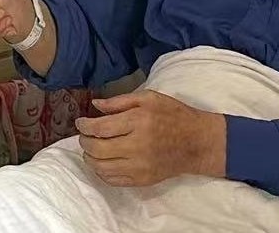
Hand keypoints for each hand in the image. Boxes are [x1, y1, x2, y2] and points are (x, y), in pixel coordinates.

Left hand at [74, 90, 226, 187]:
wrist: (197, 143)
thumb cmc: (174, 115)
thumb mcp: (149, 98)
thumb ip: (119, 101)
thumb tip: (95, 105)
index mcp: (138, 122)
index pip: (100, 128)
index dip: (85, 126)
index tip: (80, 123)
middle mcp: (137, 147)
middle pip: (97, 149)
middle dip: (84, 142)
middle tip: (84, 136)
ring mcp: (140, 167)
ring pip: (102, 168)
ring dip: (90, 158)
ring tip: (90, 149)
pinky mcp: (143, 180)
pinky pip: (113, 180)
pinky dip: (102, 172)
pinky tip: (102, 162)